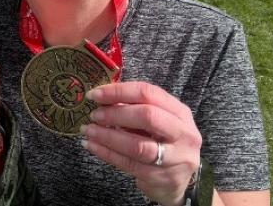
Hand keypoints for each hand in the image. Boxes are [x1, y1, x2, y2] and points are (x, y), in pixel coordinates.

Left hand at [80, 81, 201, 205]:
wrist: (178, 181)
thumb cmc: (162, 142)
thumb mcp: (157, 120)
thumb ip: (135, 107)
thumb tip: (101, 96)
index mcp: (180, 112)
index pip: (149, 93)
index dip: (119, 91)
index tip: (95, 94)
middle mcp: (184, 134)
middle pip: (147, 116)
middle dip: (115, 114)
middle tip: (94, 115)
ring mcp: (176, 159)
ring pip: (137, 145)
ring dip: (107, 136)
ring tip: (88, 130)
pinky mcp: (162, 178)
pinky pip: (129, 164)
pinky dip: (107, 153)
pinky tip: (92, 146)